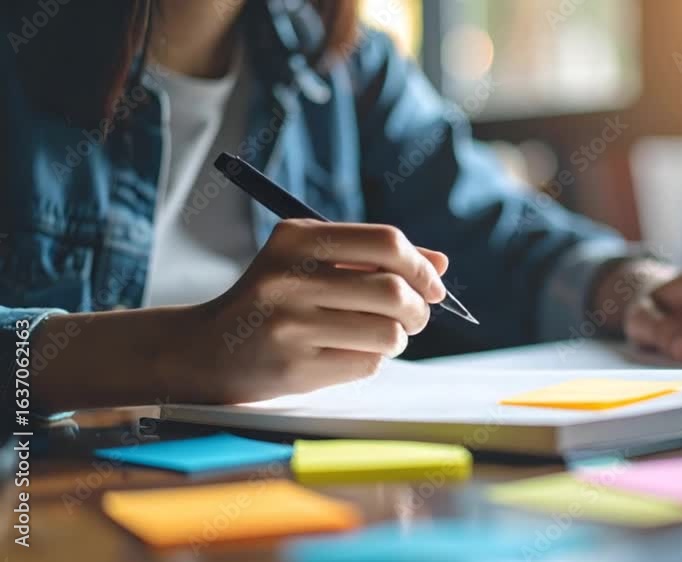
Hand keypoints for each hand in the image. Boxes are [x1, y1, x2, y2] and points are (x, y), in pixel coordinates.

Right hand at [179, 220, 448, 402]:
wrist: (207, 349)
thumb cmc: (274, 301)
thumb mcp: (313, 264)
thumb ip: (374, 259)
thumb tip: (440, 265)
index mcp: (297, 240)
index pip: (385, 242)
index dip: (421, 266)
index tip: (433, 286)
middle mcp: (290, 279)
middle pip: (393, 291)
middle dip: (418, 310)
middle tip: (415, 318)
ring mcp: (289, 325)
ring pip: (387, 333)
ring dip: (397, 339)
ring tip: (380, 337)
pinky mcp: (293, 368)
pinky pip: (366, 364)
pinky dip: (371, 361)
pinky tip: (346, 354)